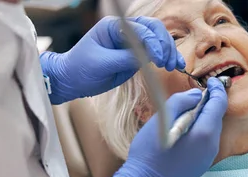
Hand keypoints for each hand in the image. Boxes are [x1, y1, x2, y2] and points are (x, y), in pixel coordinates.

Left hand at [40, 16, 185, 103]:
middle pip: (154, 29)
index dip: (153, 44)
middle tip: (168, 63)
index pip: (141, 30)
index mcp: (114, 26)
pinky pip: (155, 54)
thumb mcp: (102, 64)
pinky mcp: (135, 56)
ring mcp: (132, 43)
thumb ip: (126, 58)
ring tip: (175, 65)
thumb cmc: (81, 68)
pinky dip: (165, 58)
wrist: (72, 80)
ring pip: (158, 39)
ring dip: (169, 51)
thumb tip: (148, 57)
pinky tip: (174, 66)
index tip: (158, 59)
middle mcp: (125, 31)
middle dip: (165, 44)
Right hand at [104, 78, 228, 176]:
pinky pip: (205, 143)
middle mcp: (211, 146)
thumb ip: (181, 101)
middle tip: (193, 96)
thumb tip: (196, 94)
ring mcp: (208, 159)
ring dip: (202, 119)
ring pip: (210, 130)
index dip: (216, 89)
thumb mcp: (161, 119)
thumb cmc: (148, 154)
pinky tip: (183, 132)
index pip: (219, 104)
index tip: (210, 81)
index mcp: (204, 133)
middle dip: (208, 104)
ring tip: (184, 114)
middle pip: (216, 117)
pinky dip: (198, 132)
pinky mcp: (201, 167)